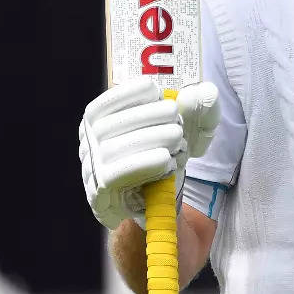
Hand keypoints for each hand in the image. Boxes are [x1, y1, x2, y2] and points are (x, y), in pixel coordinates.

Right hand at [79, 77, 220, 229]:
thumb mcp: (186, 130)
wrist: (159, 203)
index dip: (128, 94)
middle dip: (146, 116)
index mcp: (100, 123)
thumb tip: (205, 91)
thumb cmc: (165, 157)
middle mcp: (89, 145)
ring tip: (177, 137)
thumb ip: (198, 109)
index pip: (105, 104)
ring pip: (111, 149)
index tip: (155, 90)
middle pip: (108, 125)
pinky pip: (113, 176)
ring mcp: (91, 171)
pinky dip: (141, 163)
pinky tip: (165, 158)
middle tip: (176, 117)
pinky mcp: (99, 196)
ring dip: (148, 139)